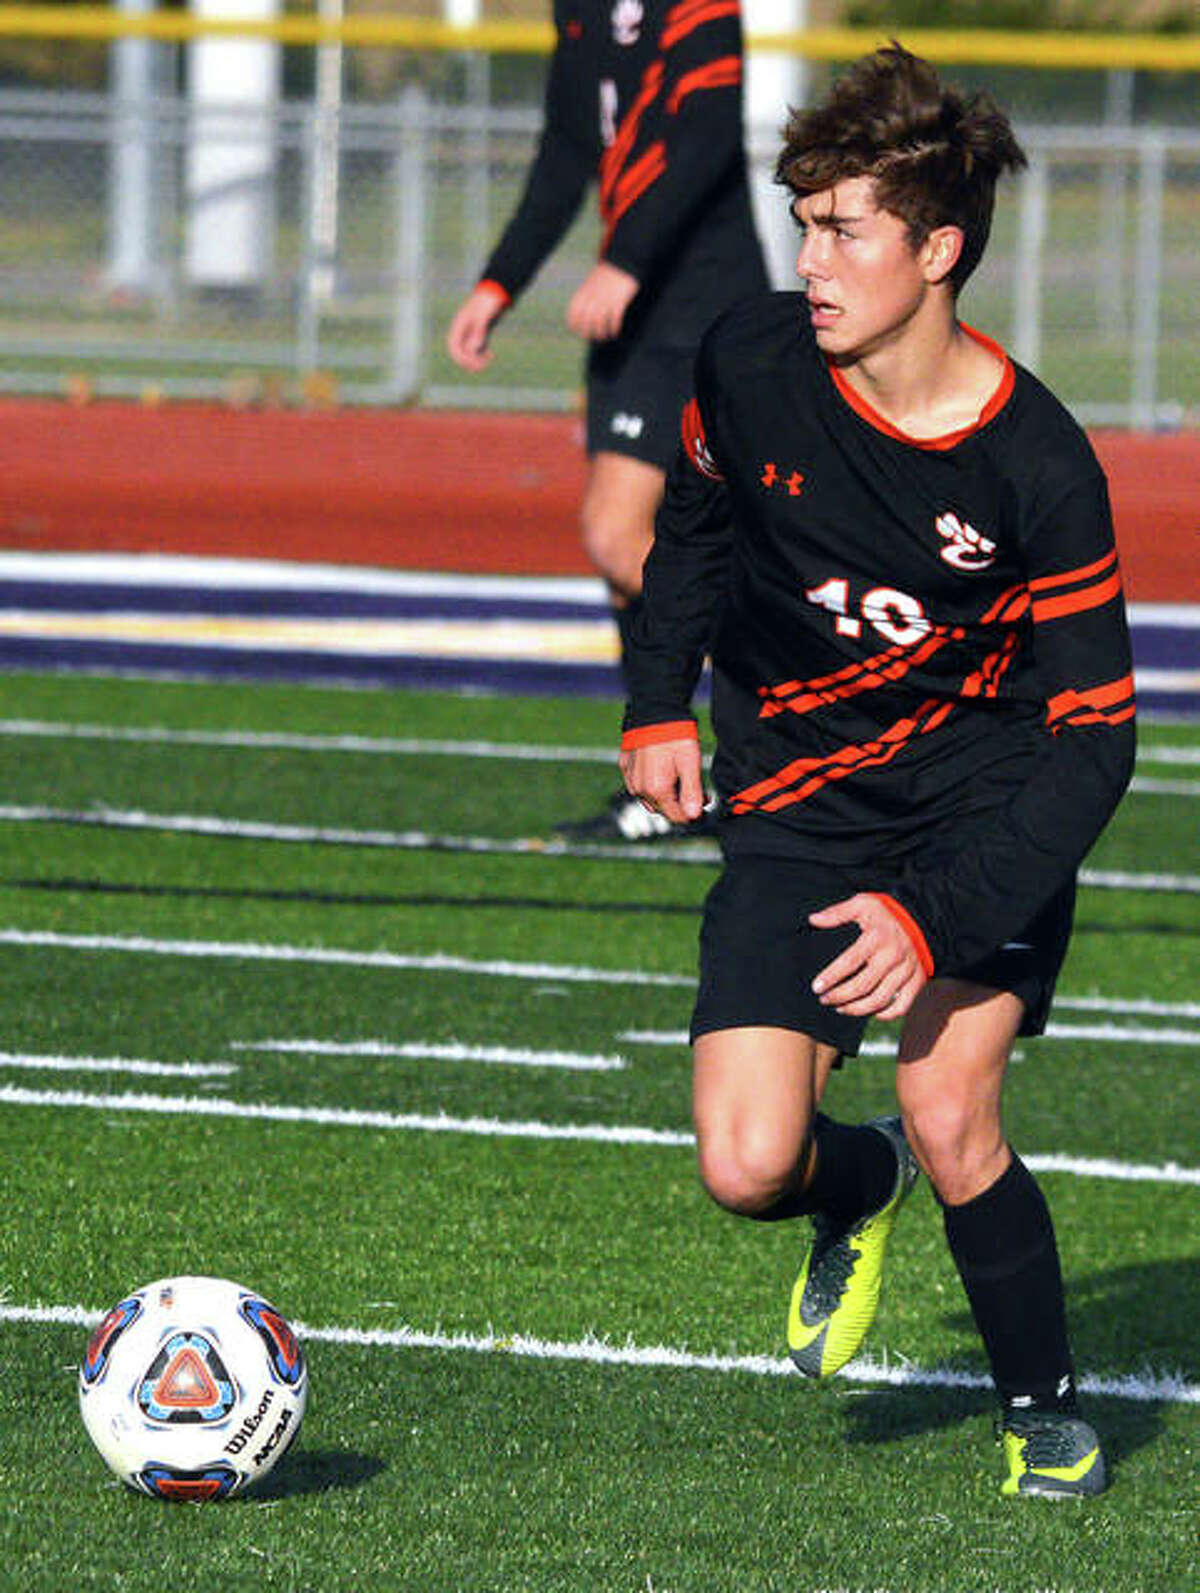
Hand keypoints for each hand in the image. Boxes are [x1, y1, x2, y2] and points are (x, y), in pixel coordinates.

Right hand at [446, 283, 507, 371]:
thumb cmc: (488, 302)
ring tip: (487, 361)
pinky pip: (477, 349)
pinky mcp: (479, 334)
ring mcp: (471, 332)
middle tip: (482, 365)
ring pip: (468, 352)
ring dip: (476, 360)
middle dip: (469, 361)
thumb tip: (475, 348)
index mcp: (459, 325)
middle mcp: (463, 330)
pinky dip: (482, 355)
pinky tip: (491, 355)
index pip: (453, 346)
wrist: (496, 292)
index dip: (460, 357)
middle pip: (459, 352)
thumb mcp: (484, 316)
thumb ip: (479, 331)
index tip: (473, 363)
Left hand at [566, 262, 639, 341]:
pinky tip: (615, 332)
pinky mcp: (620, 300)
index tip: (576, 332)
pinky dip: (614, 328)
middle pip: (586, 320)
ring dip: (601, 333)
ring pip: (600, 322)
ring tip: (604, 337)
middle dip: (587, 333)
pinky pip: (615, 319)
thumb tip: (580, 314)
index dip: (573, 325)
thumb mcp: (591, 281)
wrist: (623, 262)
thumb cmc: (607, 274)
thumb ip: (584, 295)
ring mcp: (607, 299)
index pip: (574, 312)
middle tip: (591, 338)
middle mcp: (594, 296)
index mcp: (584, 291)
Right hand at [619, 737, 703, 825]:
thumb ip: (692, 792)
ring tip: (681, 780)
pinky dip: (651, 784)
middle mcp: (640, 789)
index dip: (693, 814)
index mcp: (657, 790)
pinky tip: (663, 771)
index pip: (676, 816)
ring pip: (650, 799)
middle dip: (680, 804)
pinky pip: (638, 785)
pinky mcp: (625, 767)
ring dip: (665, 796)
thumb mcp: (690, 763)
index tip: (705, 802)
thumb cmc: (674, 736)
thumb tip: (694, 817)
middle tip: (699, 791)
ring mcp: (630, 779)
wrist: (653, 711)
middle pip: (663, 809)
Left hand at [809, 894, 928, 1020]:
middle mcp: (893, 956)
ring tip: (839, 1008)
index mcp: (877, 937)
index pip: (850, 961)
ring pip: (880, 1000)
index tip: (816, 987)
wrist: (922, 918)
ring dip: (857, 1009)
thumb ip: (838, 912)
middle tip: (824, 999)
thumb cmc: (885, 912)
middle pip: (863, 985)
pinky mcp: (918, 981)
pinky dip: (885, 1014)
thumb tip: (813, 919)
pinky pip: (901, 1006)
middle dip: (840, 996)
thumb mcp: (862, 903)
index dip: (831, 976)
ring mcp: (907, 971)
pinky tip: (869, 1012)